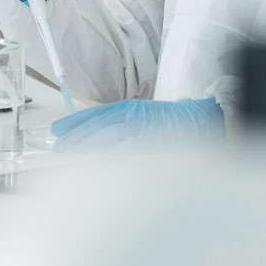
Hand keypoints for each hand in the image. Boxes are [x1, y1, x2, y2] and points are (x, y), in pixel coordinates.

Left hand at [51, 98, 223, 149]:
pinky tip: (94, 157)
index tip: (58, 130)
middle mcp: (136, 114)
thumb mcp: (147, 120)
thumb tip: (100, 142)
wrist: (208, 121)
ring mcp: (144, 126)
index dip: (77, 121)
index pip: (99, 113)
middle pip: (99, 124)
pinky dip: (108, 151)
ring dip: (86, 144)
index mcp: (134, 108)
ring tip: (67, 151)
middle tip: (57, 144)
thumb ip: (126, 129)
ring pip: (108, 135)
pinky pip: (126, 146)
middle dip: (76, 134)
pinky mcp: (152, 139)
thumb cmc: (179, 125)